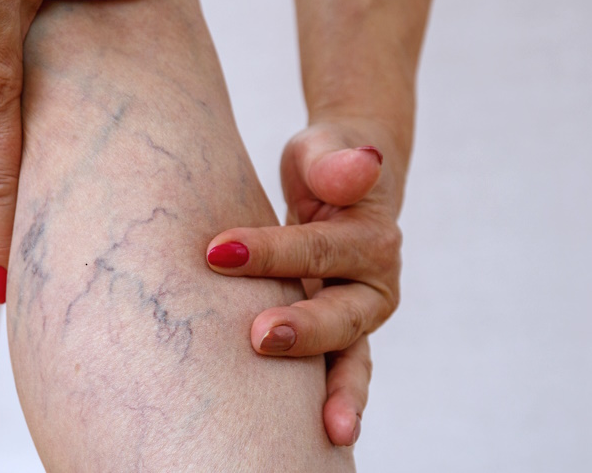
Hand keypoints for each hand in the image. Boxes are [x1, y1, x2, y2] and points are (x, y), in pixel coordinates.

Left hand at [205, 120, 403, 445]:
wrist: (339, 186)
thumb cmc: (324, 166)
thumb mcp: (327, 151)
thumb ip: (336, 161)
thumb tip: (363, 163)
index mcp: (374, 240)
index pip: (320, 248)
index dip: (273, 251)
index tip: (217, 251)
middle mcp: (372, 288)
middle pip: (344, 316)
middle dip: (305, 331)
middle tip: (259, 337)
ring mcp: (354, 321)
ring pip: (351, 362)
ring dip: (339, 394)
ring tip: (330, 431)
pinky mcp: (334, 342)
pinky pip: (334, 377)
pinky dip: (329, 404)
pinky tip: (316, 439)